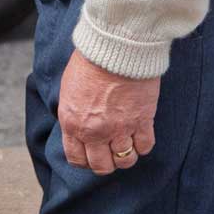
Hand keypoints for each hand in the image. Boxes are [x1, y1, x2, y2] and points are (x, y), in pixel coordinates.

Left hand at [58, 50, 159, 174]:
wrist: (115, 47)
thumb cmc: (89, 62)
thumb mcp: (69, 90)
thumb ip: (72, 114)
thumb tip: (78, 126)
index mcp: (72, 123)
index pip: (76, 158)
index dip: (85, 161)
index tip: (91, 155)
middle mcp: (95, 132)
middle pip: (102, 166)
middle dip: (106, 162)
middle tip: (110, 152)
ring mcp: (119, 129)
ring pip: (125, 160)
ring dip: (126, 155)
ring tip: (127, 144)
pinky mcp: (142, 121)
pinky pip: (145, 146)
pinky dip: (143, 145)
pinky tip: (141, 135)